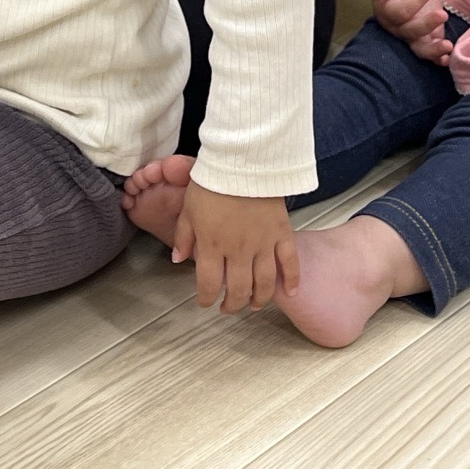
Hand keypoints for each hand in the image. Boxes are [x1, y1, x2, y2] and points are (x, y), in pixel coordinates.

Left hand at [171, 181, 300, 313]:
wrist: (241, 160)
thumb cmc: (212, 182)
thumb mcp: (188, 208)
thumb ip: (184, 237)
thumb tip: (177, 259)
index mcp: (213, 245)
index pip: (209, 285)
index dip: (206, 299)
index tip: (205, 302)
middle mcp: (239, 250)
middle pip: (239, 290)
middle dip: (232, 304)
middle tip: (228, 307)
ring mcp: (263, 244)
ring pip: (264, 283)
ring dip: (259, 299)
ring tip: (253, 305)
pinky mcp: (282, 233)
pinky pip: (290, 262)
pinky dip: (292, 280)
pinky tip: (289, 293)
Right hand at [361, 0, 452, 62]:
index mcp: (388, 12)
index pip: (400, 12)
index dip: (415, 2)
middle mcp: (399, 28)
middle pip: (412, 31)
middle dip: (427, 24)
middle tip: (442, 14)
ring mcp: (413, 37)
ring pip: (420, 49)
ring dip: (433, 50)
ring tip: (447, 45)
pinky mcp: (427, 40)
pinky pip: (431, 53)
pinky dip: (438, 58)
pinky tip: (447, 59)